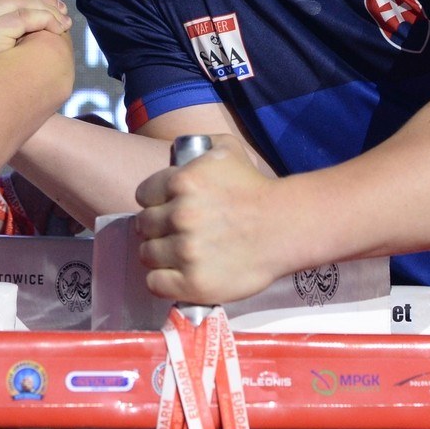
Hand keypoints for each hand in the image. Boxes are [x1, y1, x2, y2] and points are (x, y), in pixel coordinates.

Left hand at [132, 135, 283, 303]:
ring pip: (147, 254)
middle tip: (175, 233)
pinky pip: (155, 283)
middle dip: (156, 228)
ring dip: (160, 254)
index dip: (154, 202)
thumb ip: (198, 145)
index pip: (143, 196)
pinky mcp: (193, 282)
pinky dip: (163, 280)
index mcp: (182, 182)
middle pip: (143, 226)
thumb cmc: (257, 188)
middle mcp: (179, 216)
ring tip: (179, 254)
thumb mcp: (227, 150)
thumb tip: (176, 153)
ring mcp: (185, 251)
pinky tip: (177, 274)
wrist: (286, 227)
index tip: (166, 209)